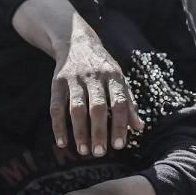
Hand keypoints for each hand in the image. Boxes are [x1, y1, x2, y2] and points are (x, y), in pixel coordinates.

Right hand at [50, 19, 142, 156]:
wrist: (76, 41)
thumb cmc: (103, 67)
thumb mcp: (120, 80)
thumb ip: (129, 103)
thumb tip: (139, 128)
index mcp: (114, 76)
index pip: (119, 103)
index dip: (120, 124)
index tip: (119, 145)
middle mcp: (94, 76)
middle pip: (98, 108)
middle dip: (99, 132)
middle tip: (100, 152)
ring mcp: (74, 79)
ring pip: (77, 108)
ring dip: (80, 131)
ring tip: (84, 150)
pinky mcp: (57, 82)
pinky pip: (56, 107)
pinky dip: (58, 126)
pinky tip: (62, 142)